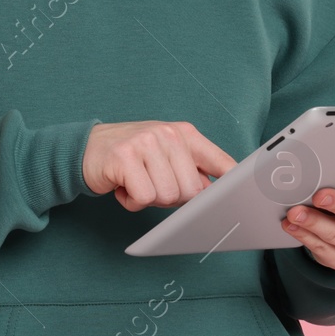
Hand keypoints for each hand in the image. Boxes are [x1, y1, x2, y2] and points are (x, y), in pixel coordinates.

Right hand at [82, 120, 237, 211]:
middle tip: (152, 184)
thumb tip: (216, 195)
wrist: (87, 148)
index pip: (222, 162)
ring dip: (149, 199)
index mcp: (186, 134)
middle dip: (172, 198)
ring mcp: (146, 143)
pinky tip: (123, 186)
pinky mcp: (124, 157)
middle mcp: (168, 134)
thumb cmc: (132, 158)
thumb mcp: (166, 156)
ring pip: (168, 196)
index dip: (235, 184)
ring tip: (136, 182)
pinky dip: (131, 201)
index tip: (247, 198)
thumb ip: (192, 171)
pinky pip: (144, 197)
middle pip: (192, 191)